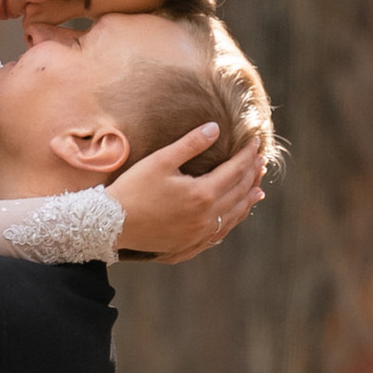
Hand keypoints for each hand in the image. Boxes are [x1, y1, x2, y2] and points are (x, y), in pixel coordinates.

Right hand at [110, 124, 265, 260]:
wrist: (112, 224)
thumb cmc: (133, 188)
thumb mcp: (161, 160)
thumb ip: (191, 144)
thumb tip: (215, 128)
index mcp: (202, 193)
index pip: (235, 170)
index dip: (247, 155)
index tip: (255, 142)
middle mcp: (207, 216)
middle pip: (239, 192)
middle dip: (252, 175)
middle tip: (261, 162)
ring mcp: (200, 233)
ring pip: (234, 215)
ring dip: (247, 199)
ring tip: (258, 190)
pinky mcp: (190, 243)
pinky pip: (220, 232)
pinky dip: (232, 220)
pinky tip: (234, 216)